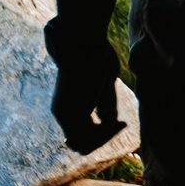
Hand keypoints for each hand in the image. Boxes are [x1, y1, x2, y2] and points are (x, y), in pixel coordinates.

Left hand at [47, 31, 125, 153]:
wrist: (82, 40)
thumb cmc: (96, 54)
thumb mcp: (104, 84)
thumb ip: (104, 105)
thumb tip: (107, 122)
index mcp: (68, 104)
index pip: (81, 135)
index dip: (102, 134)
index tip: (121, 122)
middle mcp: (62, 113)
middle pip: (82, 144)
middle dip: (105, 138)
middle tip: (122, 123)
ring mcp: (65, 115)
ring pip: (85, 145)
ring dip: (106, 138)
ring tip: (119, 123)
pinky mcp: (71, 114)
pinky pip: (89, 140)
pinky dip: (105, 135)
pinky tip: (116, 122)